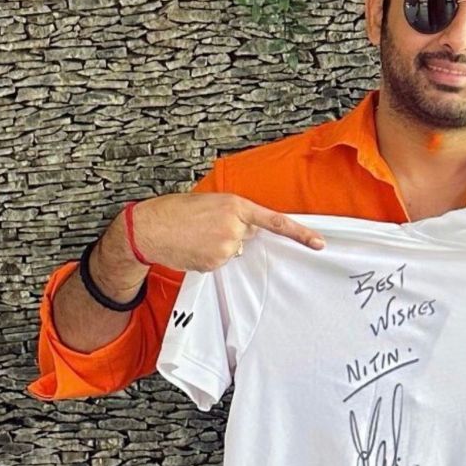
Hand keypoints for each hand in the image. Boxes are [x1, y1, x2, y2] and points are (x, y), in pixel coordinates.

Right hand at [130, 193, 324, 271]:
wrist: (146, 228)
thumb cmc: (175, 212)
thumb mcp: (209, 202)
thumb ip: (234, 214)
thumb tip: (249, 232)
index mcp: (235, 205)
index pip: (275, 221)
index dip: (300, 233)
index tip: (319, 243)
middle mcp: (234, 226)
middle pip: (248, 236)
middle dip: (233, 233)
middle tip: (206, 226)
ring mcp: (226, 247)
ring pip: (234, 250)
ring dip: (219, 245)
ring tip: (195, 236)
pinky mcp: (216, 263)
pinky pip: (221, 262)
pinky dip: (209, 257)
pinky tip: (192, 248)